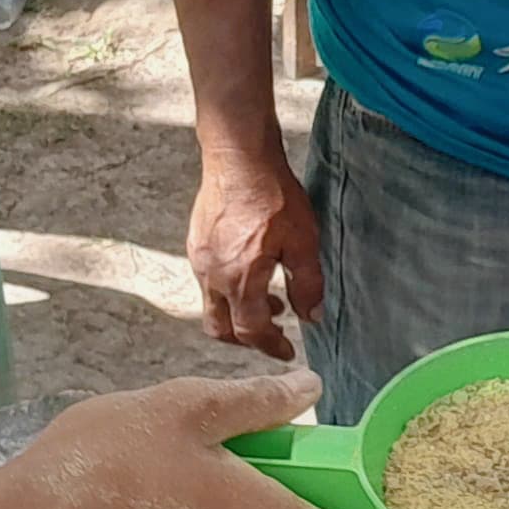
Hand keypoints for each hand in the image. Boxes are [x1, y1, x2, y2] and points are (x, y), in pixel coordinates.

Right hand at [0, 370, 358, 508]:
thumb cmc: (107, 459)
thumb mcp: (186, 405)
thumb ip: (257, 403)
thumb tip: (311, 392)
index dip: (343, 508)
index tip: (323, 465)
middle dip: (274, 477)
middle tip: (230, 431)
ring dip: (231, 484)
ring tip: (177, 444)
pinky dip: (200, 502)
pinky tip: (154, 469)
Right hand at [190, 145, 324, 358]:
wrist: (238, 156)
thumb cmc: (271, 194)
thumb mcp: (303, 242)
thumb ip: (308, 284)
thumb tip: (311, 316)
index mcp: (238, 280)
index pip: (250, 332)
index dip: (270, 347)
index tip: (286, 351)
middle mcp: (212, 275)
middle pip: (220, 327)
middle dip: (246, 338)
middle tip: (272, 333)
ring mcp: (199, 259)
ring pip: (212, 304)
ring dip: (238, 312)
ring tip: (268, 298)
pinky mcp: (196, 243)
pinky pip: (207, 281)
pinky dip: (228, 290)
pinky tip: (250, 271)